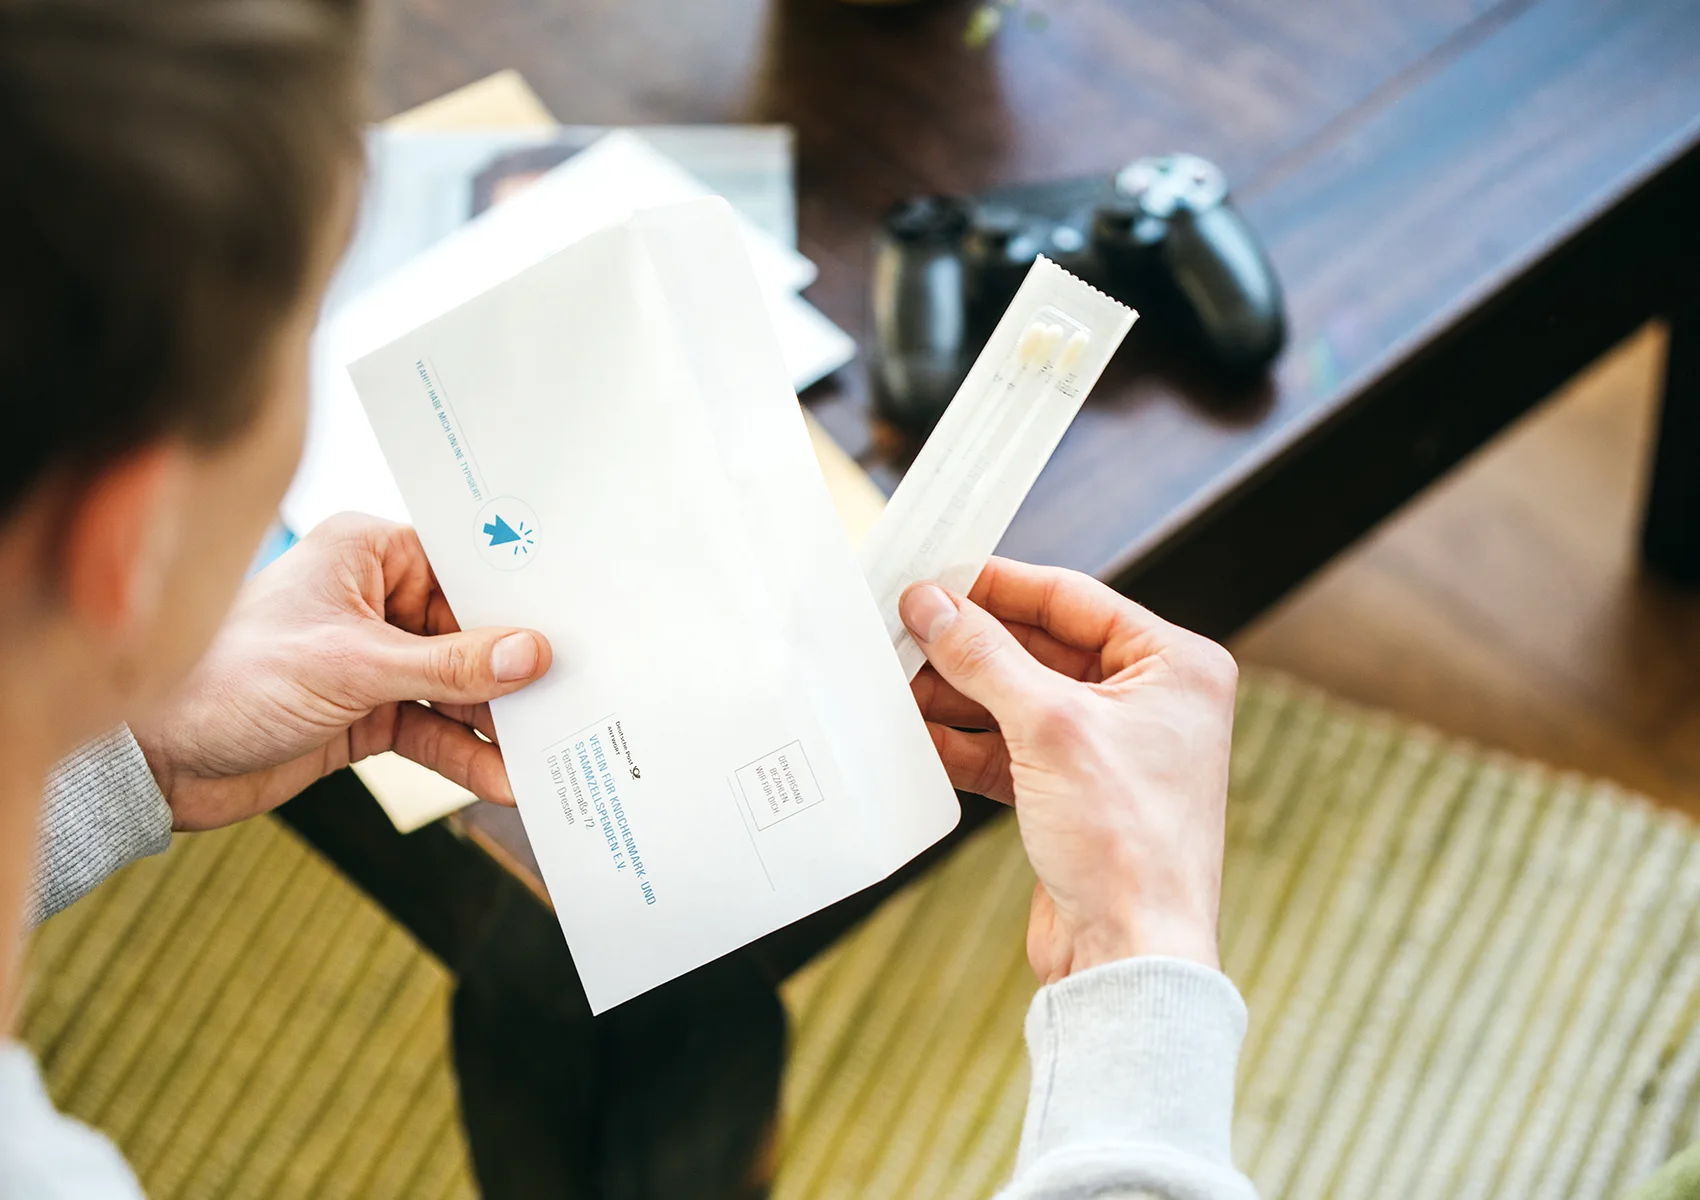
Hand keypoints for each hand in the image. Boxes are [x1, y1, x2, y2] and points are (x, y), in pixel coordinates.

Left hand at [131, 514, 551, 830]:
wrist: (154, 761)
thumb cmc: (227, 679)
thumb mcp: (352, 667)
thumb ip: (448, 666)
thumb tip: (531, 654)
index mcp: (368, 554)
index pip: (466, 570)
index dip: (518, 602)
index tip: (571, 629)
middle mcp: (376, 601)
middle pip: (471, 635)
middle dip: (515, 674)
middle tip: (572, 701)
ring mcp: (374, 661)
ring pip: (457, 690)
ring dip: (496, 726)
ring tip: (547, 753)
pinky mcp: (368, 713)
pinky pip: (433, 732)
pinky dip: (465, 756)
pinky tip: (501, 780)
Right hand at [902, 558, 1235, 983]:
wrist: (1130, 955)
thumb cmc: (1127, 842)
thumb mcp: (1049, 727)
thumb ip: (985, 657)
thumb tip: (931, 604)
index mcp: (1174, 666)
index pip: (1072, 598)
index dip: (998, 585)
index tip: (936, 575)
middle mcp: (1149, 701)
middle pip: (1039, 648)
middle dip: (969, 645)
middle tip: (902, 628)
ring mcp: (1110, 750)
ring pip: (1017, 700)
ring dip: (957, 694)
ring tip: (895, 680)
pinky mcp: (1074, 795)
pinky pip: (1009, 749)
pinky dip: (964, 742)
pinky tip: (915, 732)